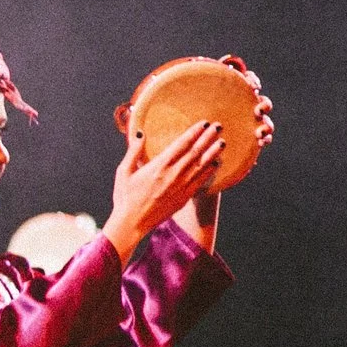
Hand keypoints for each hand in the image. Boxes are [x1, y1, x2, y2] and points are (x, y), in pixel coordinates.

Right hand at [107, 118, 223, 254]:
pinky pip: (201, 181)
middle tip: (218, 126)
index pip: (182, 144)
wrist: (132, 223)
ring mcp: (181, 187)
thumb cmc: (125, 197)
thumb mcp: (123, 172)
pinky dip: (210, 170)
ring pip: (202, 165)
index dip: (194, 132)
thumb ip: (133, 151)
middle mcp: (173, 174)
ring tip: (222, 142)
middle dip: (208, 138)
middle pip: (196, 152)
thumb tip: (140, 133)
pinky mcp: (184, 197)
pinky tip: (216, 163)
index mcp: (159, 166)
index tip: (204, 123)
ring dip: (213, 152)